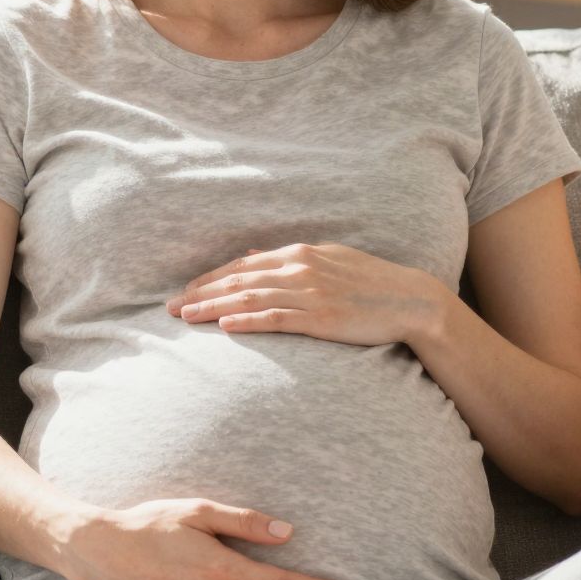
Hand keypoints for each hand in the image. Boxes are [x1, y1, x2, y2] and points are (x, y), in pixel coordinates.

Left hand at [167, 242, 444, 347]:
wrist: (409, 300)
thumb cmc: (370, 283)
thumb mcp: (330, 260)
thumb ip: (293, 261)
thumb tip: (256, 256)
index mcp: (301, 253)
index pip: (244, 264)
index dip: (211, 277)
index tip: (186, 289)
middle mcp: (300, 268)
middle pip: (239, 280)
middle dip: (201, 293)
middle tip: (170, 307)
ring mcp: (310, 292)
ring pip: (250, 299)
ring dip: (214, 308)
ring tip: (186, 318)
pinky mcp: (321, 317)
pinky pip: (277, 318)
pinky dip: (248, 321)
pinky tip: (226, 326)